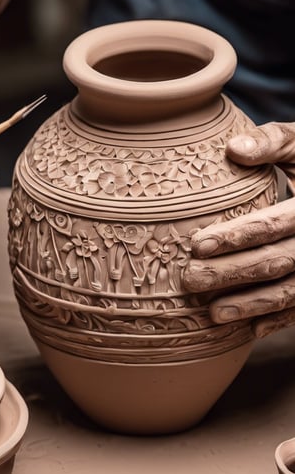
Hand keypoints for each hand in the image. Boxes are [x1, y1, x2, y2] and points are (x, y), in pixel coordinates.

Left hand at [183, 122, 294, 337]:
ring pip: (292, 292)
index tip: (196, 245)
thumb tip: (234, 149)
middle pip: (276, 261)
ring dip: (252, 305)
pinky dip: (279, 320)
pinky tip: (249, 331)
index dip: (235, 236)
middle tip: (189, 280)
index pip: (272, 224)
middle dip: (231, 273)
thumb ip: (276, 142)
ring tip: (213, 314)